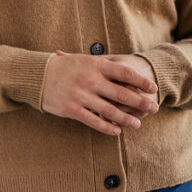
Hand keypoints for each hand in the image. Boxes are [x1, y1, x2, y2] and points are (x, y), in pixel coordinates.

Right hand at [41, 51, 158, 135]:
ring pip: (110, 110)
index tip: (153, 88)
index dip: (141, 81)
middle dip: (140, 102)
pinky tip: (117, 131)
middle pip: (122, 93)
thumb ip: (106, 65)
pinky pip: (93, 121)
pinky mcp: (72, 109)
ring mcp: (81, 95)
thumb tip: (130, 70)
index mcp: (97, 65)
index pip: (126, 73)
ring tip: (138, 124)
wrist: (38, 75)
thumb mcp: (86, 60)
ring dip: (126, 119)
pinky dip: (107, 127)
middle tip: (154, 108)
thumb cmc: (66, 66)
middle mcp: (91, 80)